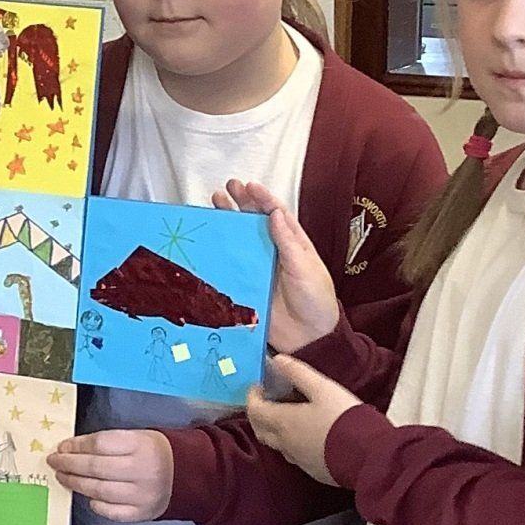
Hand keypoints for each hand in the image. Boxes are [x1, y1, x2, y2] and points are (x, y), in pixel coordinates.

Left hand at [47, 429, 172, 521]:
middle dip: (69, 465)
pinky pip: (110, 511)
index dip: (76, 446)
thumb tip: (71, 449)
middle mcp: (141, 471)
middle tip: (54, 462)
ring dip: (75, 484)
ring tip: (62, 477)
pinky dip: (95, 503)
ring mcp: (141, 495)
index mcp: (141, 445)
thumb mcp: (138, 436)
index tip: (62, 447)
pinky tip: (87, 496)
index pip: (99, 445)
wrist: (187, 476)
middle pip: (95, 468)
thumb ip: (108, 442)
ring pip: (98, 491)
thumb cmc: (155, 452)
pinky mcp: (141, 513)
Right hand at [216, 180, 340, 352]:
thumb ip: (288, 243)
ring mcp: (259, 267)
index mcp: (293, 244)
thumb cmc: (316, 301)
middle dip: (242, 202)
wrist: (309, 339)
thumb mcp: (306, 269)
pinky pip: (231, 265)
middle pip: (256, 221)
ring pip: (240, 239)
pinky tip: (208, 239)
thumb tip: (275, 213)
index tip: (250, 186)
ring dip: (229, 221)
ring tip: (215, 203)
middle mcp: (274, 252)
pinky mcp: (247, 285)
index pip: (277, 214)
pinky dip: (219, 252)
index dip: (263, 199)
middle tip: (228, 187)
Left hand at [244, 355, 362, 483]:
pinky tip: (305, 435)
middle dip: (258, 414)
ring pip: (276, 444)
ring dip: (273, 429)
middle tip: (266, 401)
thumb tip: (278, 359)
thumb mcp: (323, 388)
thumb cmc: (342, 417)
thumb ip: (299, 373)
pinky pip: (293, 455)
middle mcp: (284, 443)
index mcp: (283, 421)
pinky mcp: (312, 469)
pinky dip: (291, 442)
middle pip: (260, 429)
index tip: (258, 386)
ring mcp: (297, 459)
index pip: (254, 410)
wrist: (366, 454)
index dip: (252, 396)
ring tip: (285, 416)